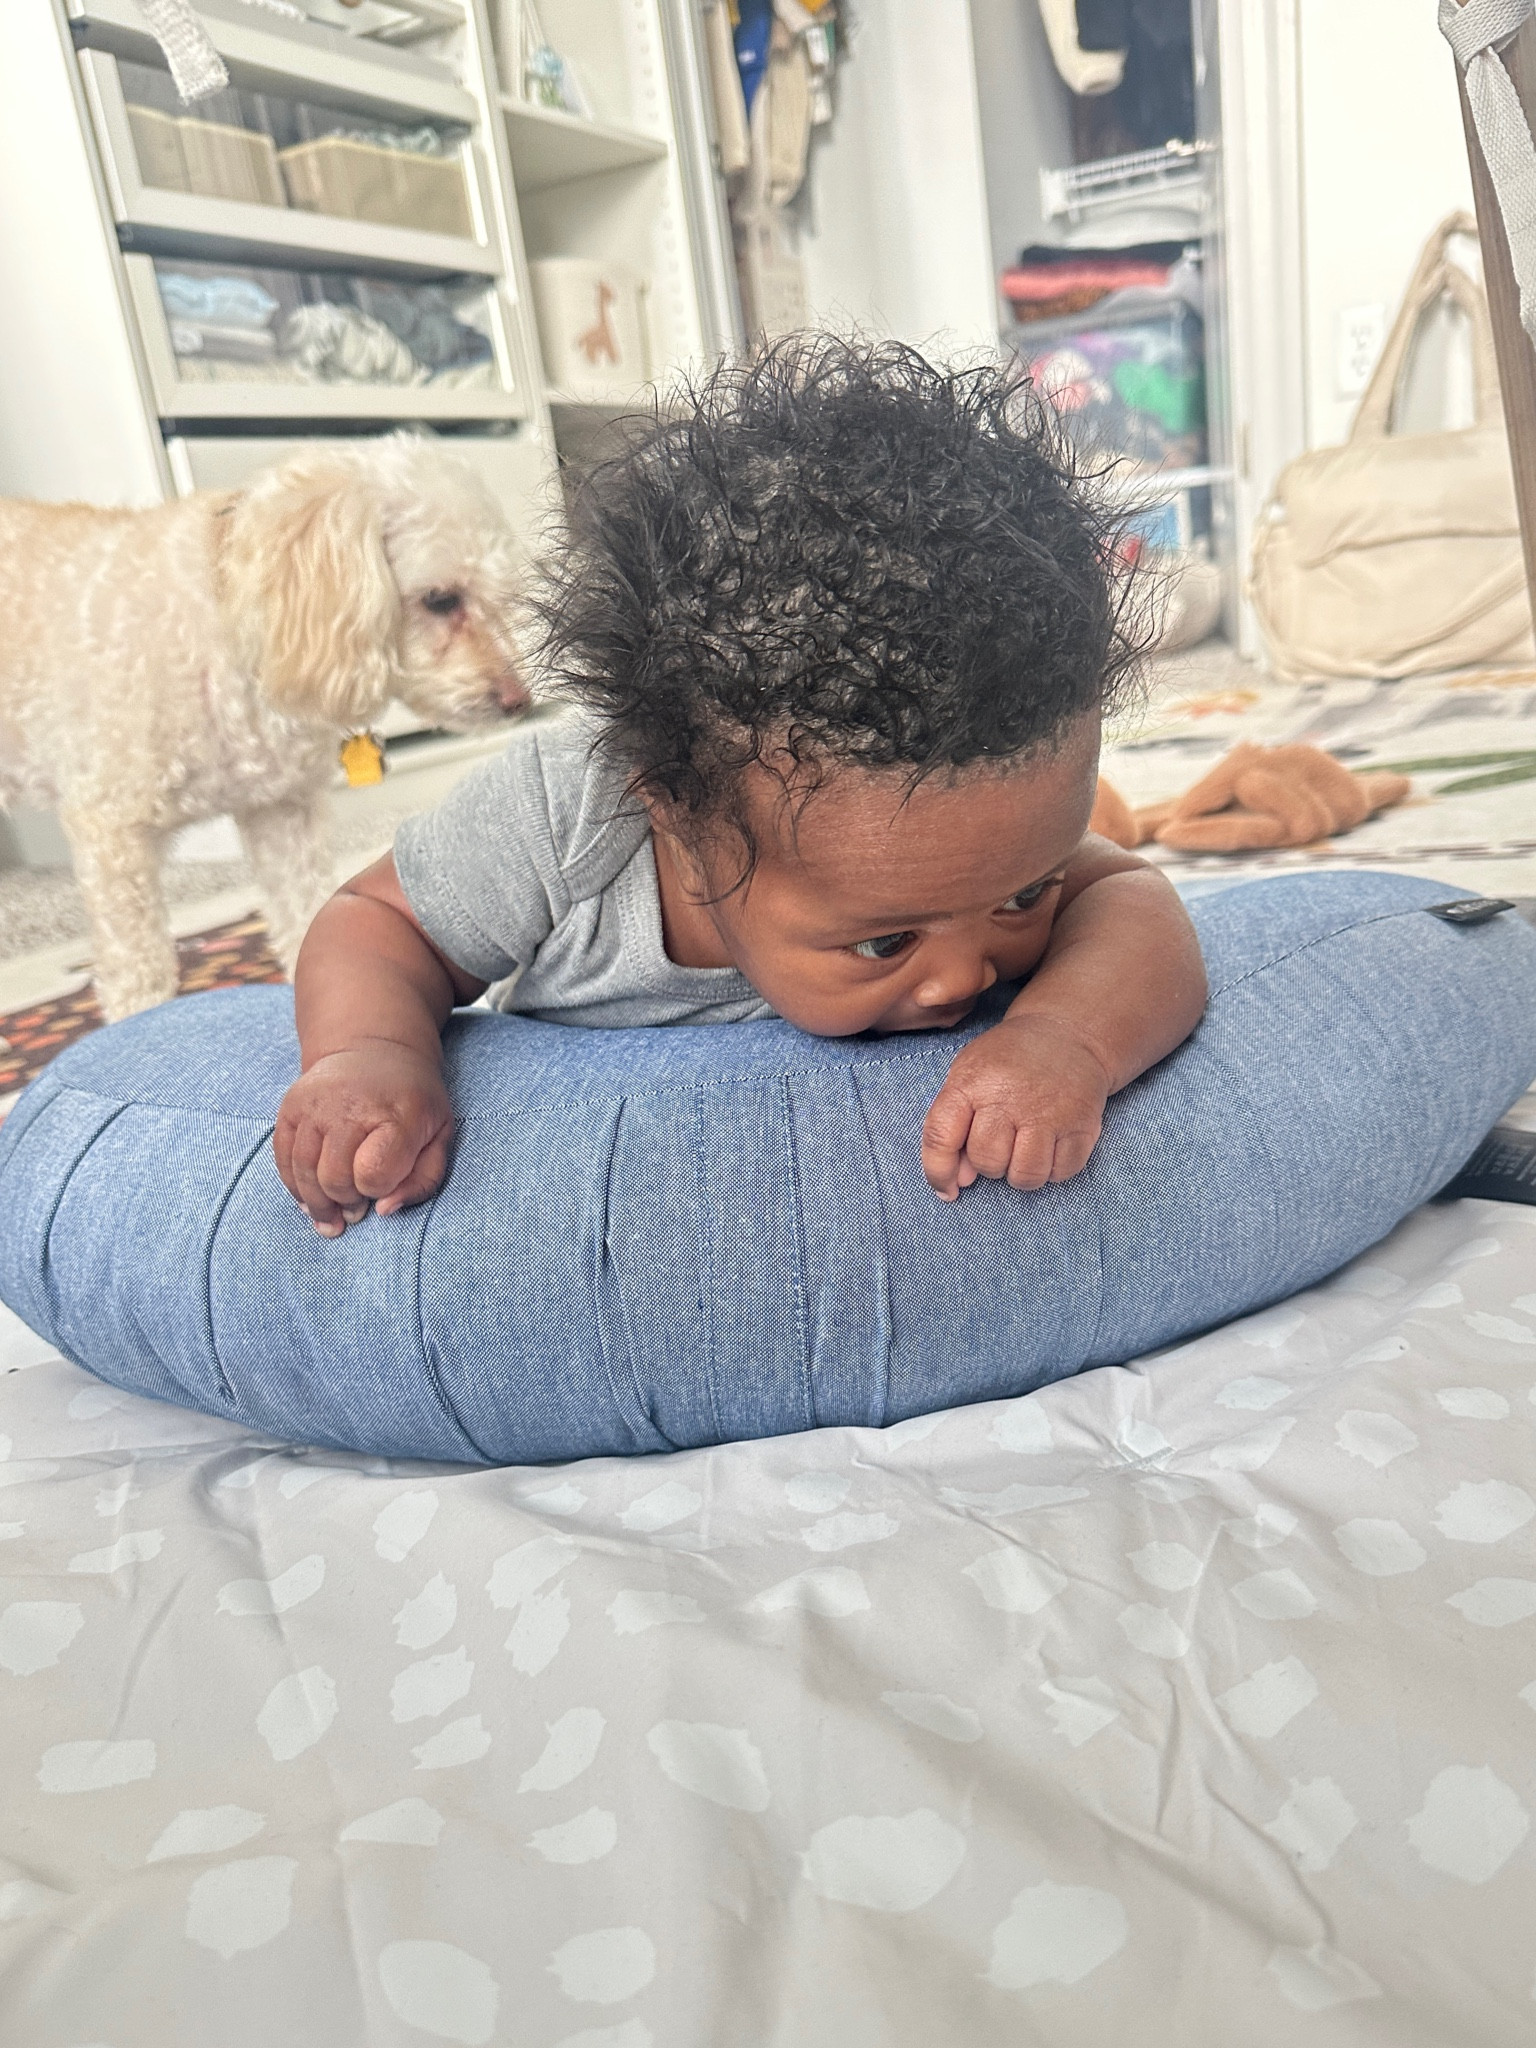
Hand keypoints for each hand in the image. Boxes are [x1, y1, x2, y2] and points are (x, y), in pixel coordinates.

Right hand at [274, 1041, 453, 1235]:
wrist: (377, 1051)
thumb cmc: (414, 1102)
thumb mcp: (439, 1136)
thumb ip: (423, 1180)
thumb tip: (383, 1210)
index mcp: (396, 1113)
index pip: (374, 1173)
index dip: (377, 1191)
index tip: (383, 1186)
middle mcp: (350, 1105)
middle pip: (335, 1178)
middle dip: (346, 1203)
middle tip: (356, 1211)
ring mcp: (315, 1104)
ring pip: (304, 1172)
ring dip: (317, 1204)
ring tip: (332, 1218)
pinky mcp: (291, 1105)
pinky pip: (283, 1157)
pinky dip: (294, 1186)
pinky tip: (309, 1201)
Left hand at [921, 1015, 1109, 1199]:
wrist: (1067, 1033)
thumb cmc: (1008, 1062)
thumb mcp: (969, 1076)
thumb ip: (954, 1126)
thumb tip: (960, 1181)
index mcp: (972, 1082)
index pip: (941, 1137)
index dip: (938, 1172)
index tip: (947, 1189)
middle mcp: (1010, 1096)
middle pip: (987, 1161)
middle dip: (990, 1165)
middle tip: (1002, 1144)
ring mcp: (1049, 1111)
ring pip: (1025, 1175)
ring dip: (1021, 1173)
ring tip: (1024, 1151)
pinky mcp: (1083, 1124)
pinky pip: (1062, 1172)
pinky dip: (1054, 1171)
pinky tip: (1050, 1148)